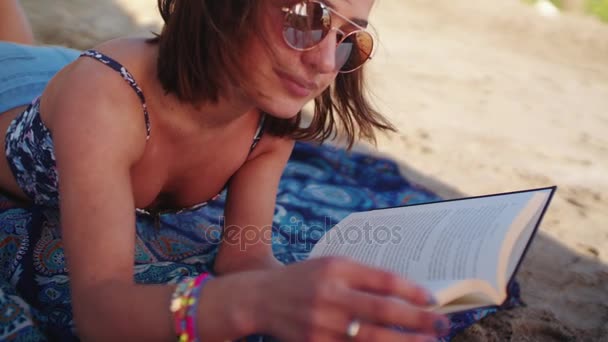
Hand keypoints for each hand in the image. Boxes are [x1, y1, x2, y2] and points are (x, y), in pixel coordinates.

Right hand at [253, 256, 449, 340]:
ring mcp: (322, 323)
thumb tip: (406, 293)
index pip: (383, 280)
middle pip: (383, 310)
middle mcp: (329, 295)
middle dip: (417, 320)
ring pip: (372, 338)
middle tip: (442, 325)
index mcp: (336, 268)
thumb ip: (364, 276)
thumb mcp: (332, 265)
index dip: (412, 291)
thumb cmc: (305, 279)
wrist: (260, 298)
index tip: (433, 300)